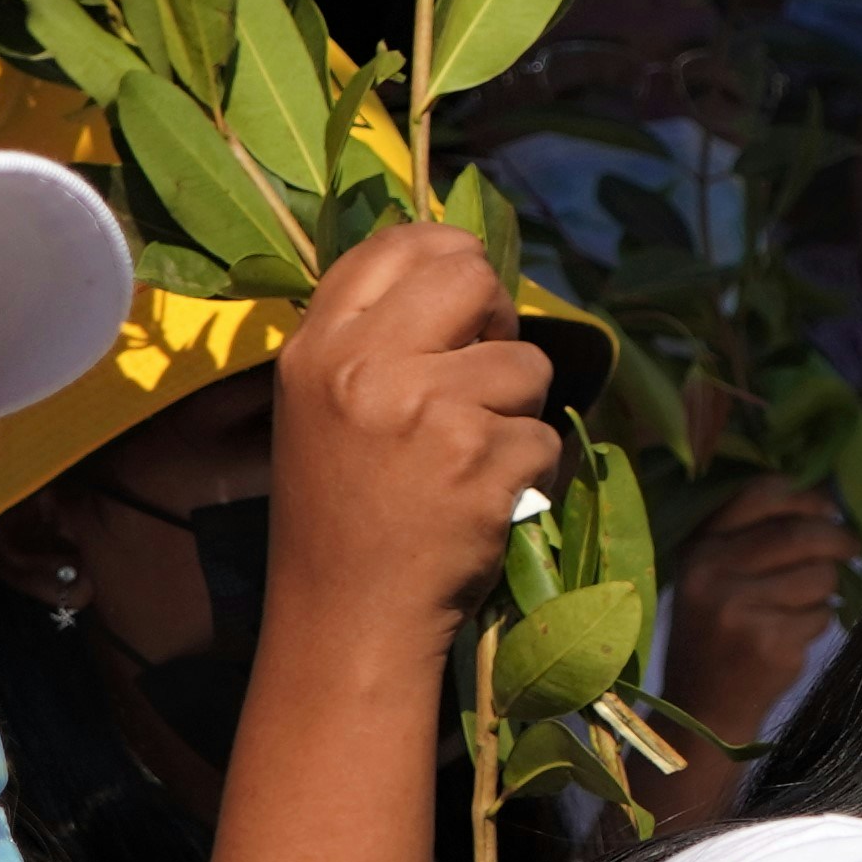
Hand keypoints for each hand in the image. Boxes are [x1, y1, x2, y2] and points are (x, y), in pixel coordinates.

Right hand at [268, 222, 563, 632]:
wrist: (347, 617)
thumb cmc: (342, 511)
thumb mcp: (322, 406)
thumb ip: (374, 337)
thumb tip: (465, 265)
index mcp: (318, 347)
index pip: (396, 244)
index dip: (449, 255)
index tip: (466, 299)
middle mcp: (364, 367)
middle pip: (472, 276)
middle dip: (499, 319)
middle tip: (485, 371)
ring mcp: (424, 411)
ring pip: (526, 363)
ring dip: (517, 411)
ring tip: (468, 458)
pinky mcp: (478, 460)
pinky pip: (543, 437)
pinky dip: (528, 473)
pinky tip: (482, 503)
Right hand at [663, 478, 853, 747]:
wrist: (703, 707)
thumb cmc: (715, 634)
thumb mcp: (710, 578)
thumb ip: (752, 538)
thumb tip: (826, 504)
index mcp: (699, 548)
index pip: (759, 495)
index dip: (805, 496)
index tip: (831, 508)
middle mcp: (714, 573)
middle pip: (799, 534)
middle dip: (838, 538)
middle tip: (854, 548)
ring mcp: (741, 609)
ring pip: (818, 575)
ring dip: (829, 586)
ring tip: (812, 599)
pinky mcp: (770, 642)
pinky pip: (820, 615)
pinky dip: (821, 620)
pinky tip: (798, 633)